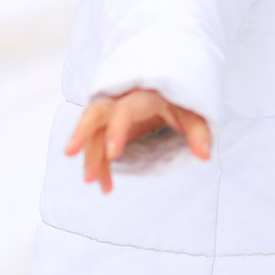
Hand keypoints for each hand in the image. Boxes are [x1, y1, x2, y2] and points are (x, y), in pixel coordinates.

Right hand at [63, 88, 212, 194]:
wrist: (171, 89)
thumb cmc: (183, 102)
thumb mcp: (194, 113)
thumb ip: (199, 132)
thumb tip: (205, 155)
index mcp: (143, 95)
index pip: (124, 111)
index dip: (117, 131)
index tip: (112, 155)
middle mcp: (122, 100)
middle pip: (95, 113)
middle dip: (81, 133)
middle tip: (69, 153)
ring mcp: (113, 111)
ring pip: (93, 131)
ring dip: (91, 157)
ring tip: (93, 183)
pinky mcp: (109, 124)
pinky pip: (97, 142)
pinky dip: (98, 163)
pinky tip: (104, 185)